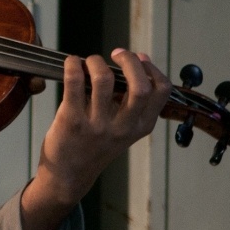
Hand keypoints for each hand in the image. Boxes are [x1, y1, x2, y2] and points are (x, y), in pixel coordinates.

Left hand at [19, 50, 171, 229]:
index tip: (139, 58)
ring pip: (104, 79)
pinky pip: (74, 82)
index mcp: (141, 127)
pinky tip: (71, 63)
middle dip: (130, 61)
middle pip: (139, 85)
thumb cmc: (95, 146)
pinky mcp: (71, 120)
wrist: (68, 176)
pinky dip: (72, 65)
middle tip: (117, 54)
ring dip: (96, 61)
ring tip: (90, 62)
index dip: (152, 69)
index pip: (161, 91)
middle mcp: (123, 127)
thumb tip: (139, 61)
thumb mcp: (124, 130)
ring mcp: (97, 125)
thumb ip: (132, 103)